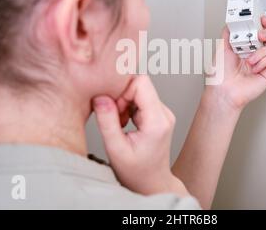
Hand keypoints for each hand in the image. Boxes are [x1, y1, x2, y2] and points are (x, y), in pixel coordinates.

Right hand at [92, 75, 188, 196]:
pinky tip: (124, 123)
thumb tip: (100, 97)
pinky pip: (140, 98)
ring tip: (120, 124)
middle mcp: (165, 113)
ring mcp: (163, 112)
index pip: (141, 83)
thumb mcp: (115, 149)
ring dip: (123, 103)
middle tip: (115, 119)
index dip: (122, 90)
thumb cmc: (136, 172)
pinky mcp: (158, 114)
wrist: (151, 182)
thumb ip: (107, 122)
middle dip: (121, 97)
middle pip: (140, 84)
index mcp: (157, 121)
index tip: (113, 109)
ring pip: (139, 90)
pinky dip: (127, 107)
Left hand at [207, 16, 265, 110]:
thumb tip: (232, 22)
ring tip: (250, 59)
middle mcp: (254, 53)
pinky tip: (254, 67)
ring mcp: (262, 62)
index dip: (262, 23)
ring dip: (261, 51)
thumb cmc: (220, 75)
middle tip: (260, 34)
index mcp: (244, 46)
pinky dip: (264, 61)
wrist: (223, 91)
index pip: (257, 31)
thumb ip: (228, 33)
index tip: (261, 18)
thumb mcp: (221, 48)